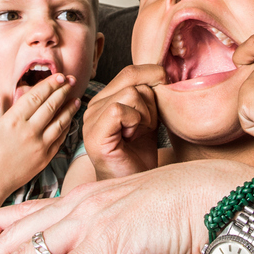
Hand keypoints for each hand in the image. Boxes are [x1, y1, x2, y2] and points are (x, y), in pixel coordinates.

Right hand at [0, 75, 81, 200]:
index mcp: (12, 121)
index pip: (36, 97)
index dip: (49, 85)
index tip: (59, 76)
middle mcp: (28, 132)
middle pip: (51, 106)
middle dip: (62, 91)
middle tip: (72, 81)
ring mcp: (39, 146)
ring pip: (59, 122)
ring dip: (69, 109)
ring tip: (75, 98)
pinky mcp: (45, 158)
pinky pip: (60, 139)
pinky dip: (66, 127)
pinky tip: (69, 120)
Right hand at [82, 64, 165, 178]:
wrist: (134, 183)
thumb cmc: (140, 154)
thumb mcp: (148, 116)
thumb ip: (150, 94)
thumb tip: (163, 71)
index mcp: (105, 98)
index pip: (132, 71)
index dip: (153, 80)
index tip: (160, 105)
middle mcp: (94, 105)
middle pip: (132, 78)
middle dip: (151, 100)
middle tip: (148, 124)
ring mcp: (91, 119)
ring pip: (131, 93)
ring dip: (145, 115)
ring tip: (138, 133)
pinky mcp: (94, 134)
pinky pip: (120, 110)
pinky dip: (135, 122)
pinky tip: (132, 137)